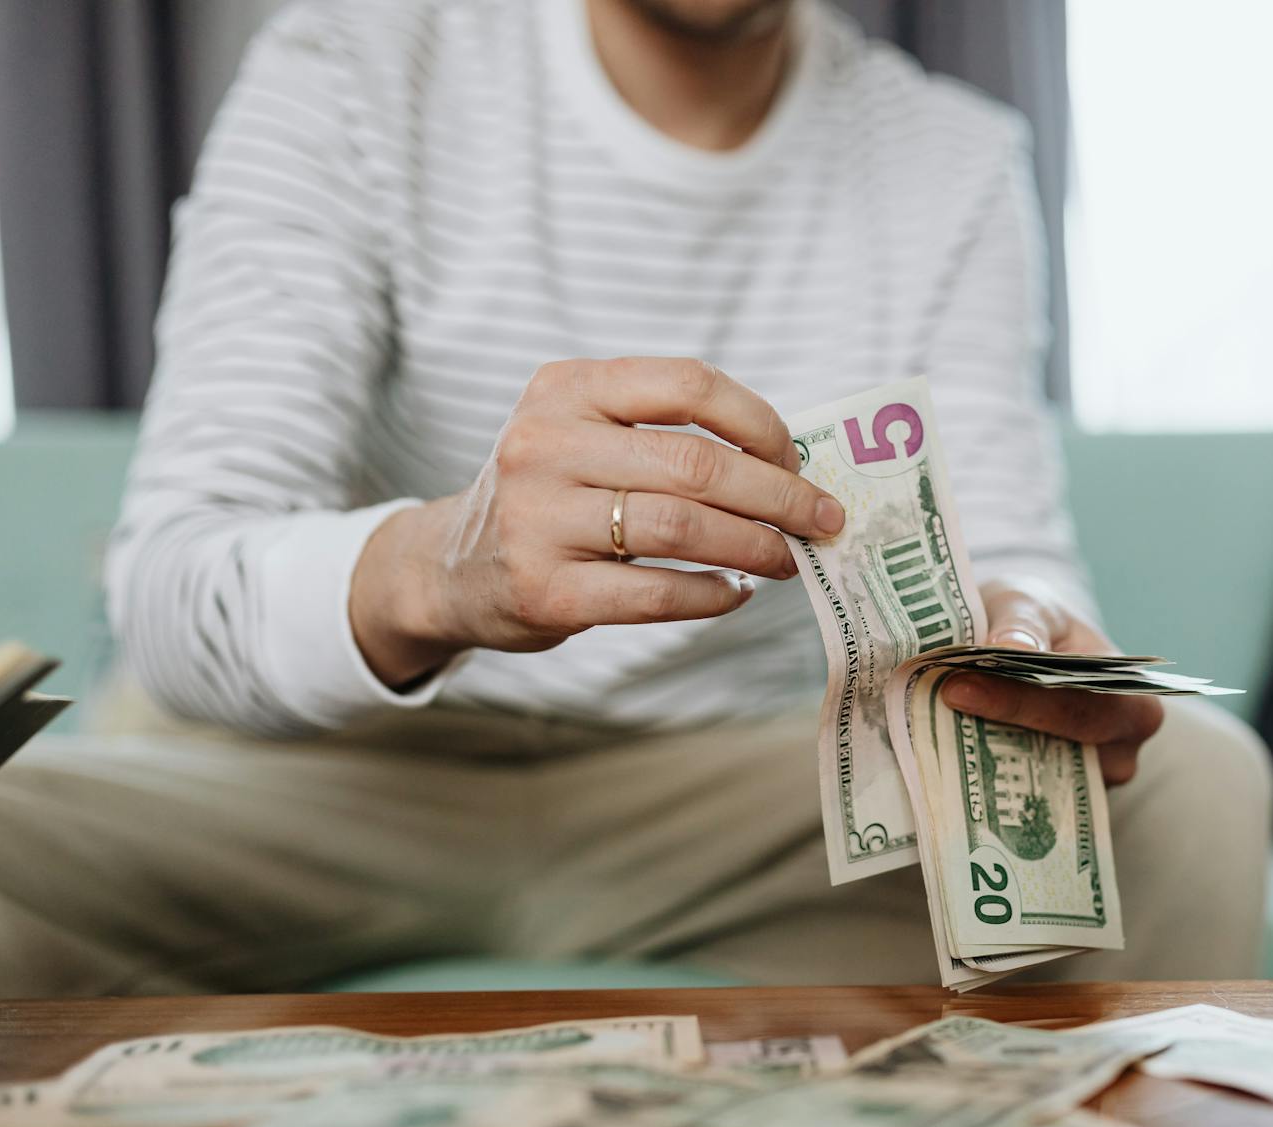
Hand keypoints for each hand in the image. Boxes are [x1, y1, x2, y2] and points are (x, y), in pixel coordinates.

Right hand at [350, 357, 844, 686]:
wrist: (450, 569)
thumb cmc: (550, 497)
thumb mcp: (583, 434)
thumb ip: (664, 435)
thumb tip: (791, 468)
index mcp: (565, 387)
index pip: (688, 383)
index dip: (760, 422)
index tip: (797, 459)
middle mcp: (545, 444)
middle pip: (696, 465)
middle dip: (779, 495)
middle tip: (823, 520)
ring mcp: (539, 519)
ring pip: (683, 529)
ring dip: (756, 548)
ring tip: (788, 559)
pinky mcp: (545, 590)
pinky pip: (656, 593)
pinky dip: (712, 595)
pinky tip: (735, 594)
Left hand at [940, 577, 1164, 784]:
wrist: (1021, 640)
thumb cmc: (1034, 620)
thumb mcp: (1029, 602)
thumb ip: (1022, 622)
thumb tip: (1008, 645)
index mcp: (1132, 698)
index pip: (1077, 709)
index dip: (1018, 703)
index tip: (959, 689)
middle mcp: (1119, 750)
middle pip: (1055, 754)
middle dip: (993, 734)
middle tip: (931, 712)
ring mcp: (1086, 781)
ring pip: (1031, 780)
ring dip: (981, 757)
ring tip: (928, 730)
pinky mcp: (1049, 796)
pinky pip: (1016, 792)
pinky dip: (981, 769)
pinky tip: (942, 750)